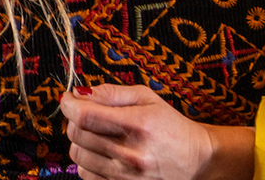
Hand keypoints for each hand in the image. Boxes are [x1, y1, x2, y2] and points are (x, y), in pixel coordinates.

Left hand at [60, 85, 254, 179]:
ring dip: (80, 141)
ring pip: (77, 155)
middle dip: (75, 120)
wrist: (196, 161)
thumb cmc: (170, 126)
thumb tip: (79, 93)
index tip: (68, 99)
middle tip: (86, 114)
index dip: (69, 104)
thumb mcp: (146, 98)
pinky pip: (86, 174)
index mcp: (137, 125)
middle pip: (77, 134)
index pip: (85, 115)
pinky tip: (101, 153)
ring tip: (96, 134)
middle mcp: (130, 154)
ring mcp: (126, 176)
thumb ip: (111, 92)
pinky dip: (87, 161)